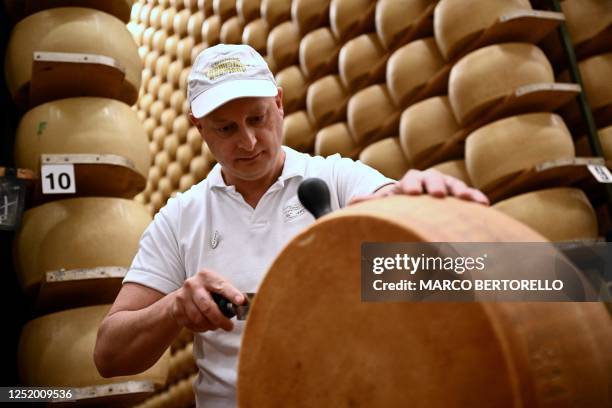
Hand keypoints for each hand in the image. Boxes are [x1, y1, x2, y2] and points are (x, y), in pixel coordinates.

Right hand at [170, 269, 244, 331]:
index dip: (232, 294)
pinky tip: (204, 325)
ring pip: (198, 318)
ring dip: (210, 325)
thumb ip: (229, 294)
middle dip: (220, 320)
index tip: (241, 302)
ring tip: (216, 325)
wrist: (183, 295)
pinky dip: (200, 328)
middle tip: (229, 327)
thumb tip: (245, 305)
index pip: (222, 286)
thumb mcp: (217, 286)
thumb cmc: (208, 291)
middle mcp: (193, 284)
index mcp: (207, 276)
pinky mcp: (177, 309)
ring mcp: (183, 297)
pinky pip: (191, 324)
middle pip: (207, 307)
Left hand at [350, 169, 488, 205]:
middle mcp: (429, 180)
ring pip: (454, 185)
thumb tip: (350, 202)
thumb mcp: (385, 203)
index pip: (410, 179)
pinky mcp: (460, 196)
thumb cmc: (399, 203)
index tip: (411, 194)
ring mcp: (446, 186)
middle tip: (437, 195)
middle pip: (433, 178)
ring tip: (468, 200)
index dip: (411, 185)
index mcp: (409, 181)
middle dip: (435, 185)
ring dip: (461, 191)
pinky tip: (483, 205)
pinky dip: (475, 198)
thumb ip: (370, 203)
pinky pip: (469, 195)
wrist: (417, 201)